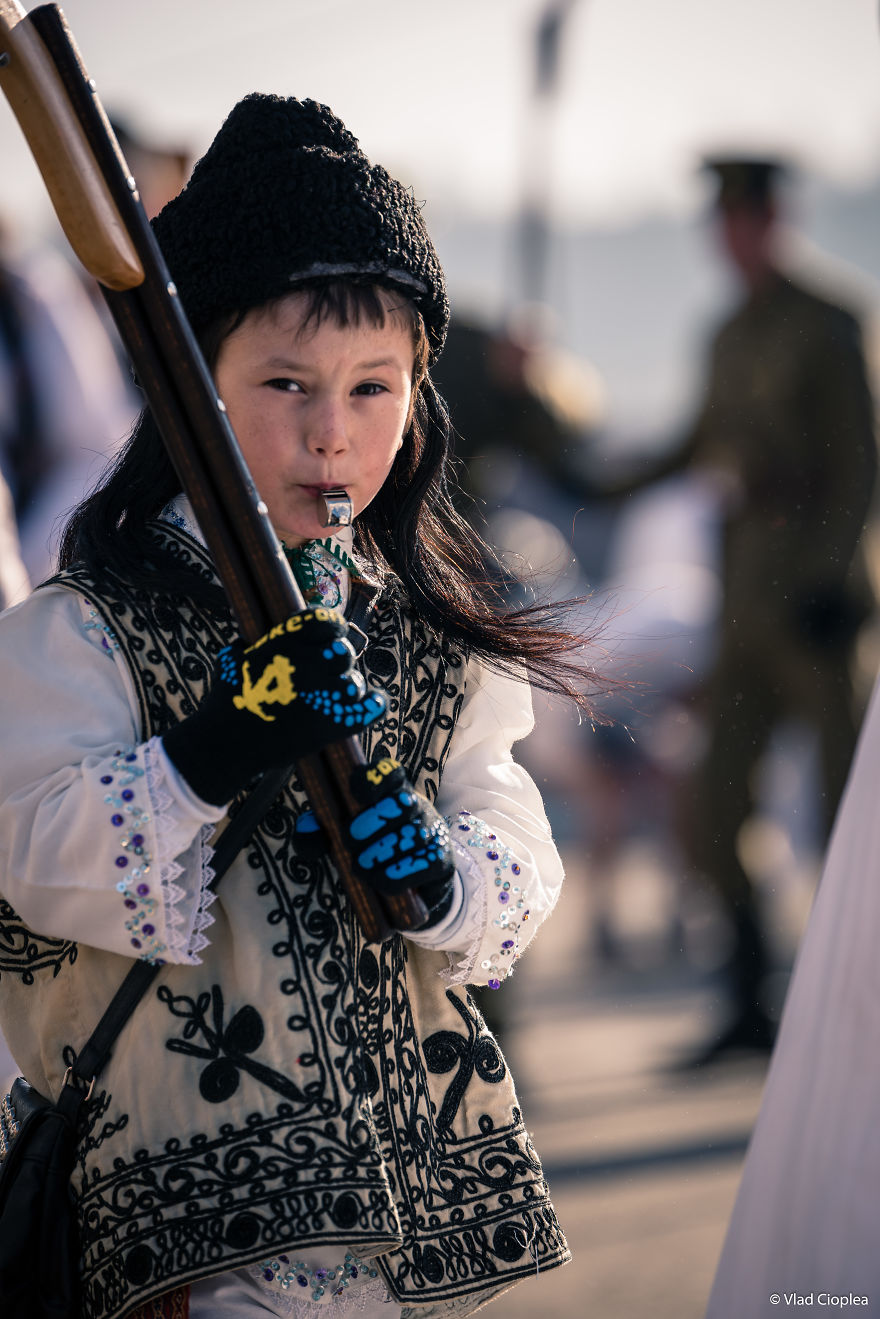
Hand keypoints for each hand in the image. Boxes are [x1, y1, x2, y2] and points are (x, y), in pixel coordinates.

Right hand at [163, 608, 385, 804]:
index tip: (331, 635)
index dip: (332, 626)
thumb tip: (248, 643)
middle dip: (339, 660)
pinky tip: (372, 703)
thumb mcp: (232, 663)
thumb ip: (249, 647)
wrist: (225, 746)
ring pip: (356, 681)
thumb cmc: (227, 703)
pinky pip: (370, 709)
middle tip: (329, 671)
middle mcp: (307, 665)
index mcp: (284, 644)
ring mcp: (322, 696)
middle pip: (344, 651)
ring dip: (350, 687)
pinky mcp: (332, 726)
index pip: (324, 620)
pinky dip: (374, 705)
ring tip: (337, 695)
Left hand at [294, 757, 456, 927]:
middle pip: (402, 803)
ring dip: (383, 853)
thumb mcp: (337, 841)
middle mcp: (416, 806)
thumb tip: (307, 831)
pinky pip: (428, 863)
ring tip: (362, 869)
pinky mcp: (442, 861)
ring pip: (414, 835)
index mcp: (390, 792)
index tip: (358, 795)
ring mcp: (433, 832)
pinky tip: (384, 883)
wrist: (405, 890)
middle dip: (373, 822)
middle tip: (350, 842)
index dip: (375, 779)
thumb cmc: (367, 853)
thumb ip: (318, 834)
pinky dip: (401, 874)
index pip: (390, 772)